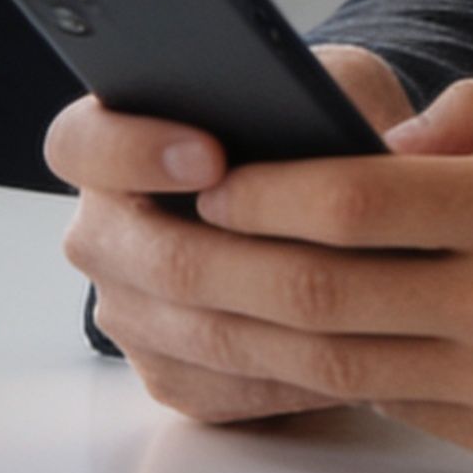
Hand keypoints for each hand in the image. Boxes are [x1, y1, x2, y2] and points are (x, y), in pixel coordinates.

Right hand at [50, 44, 414, 423]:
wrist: (315, 208)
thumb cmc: (311, 129)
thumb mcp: (328, 86)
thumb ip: (337, 94)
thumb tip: (391, 137)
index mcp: (107, 146)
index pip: (80, 145)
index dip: (134, 151)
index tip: (210, 155)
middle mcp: (104, 236)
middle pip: (153, 259)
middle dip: (246, 255)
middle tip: (324, 245)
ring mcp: (130, 314)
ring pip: (200, 332)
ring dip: (288, 318)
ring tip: (370, 295)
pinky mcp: (172, 377)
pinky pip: (228, 385)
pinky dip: (299, 367)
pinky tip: (363, 339)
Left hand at [58, 66, 472, 472]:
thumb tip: (369, 138)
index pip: (359, 200)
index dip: (263, 190)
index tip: (202, 172)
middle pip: (324, 295)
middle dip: (214, 268)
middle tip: (144, 241)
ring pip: (346, 365)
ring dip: (245, 332)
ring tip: (176, 296)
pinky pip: (404, 408)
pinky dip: (332, 375)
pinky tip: (279, 343)